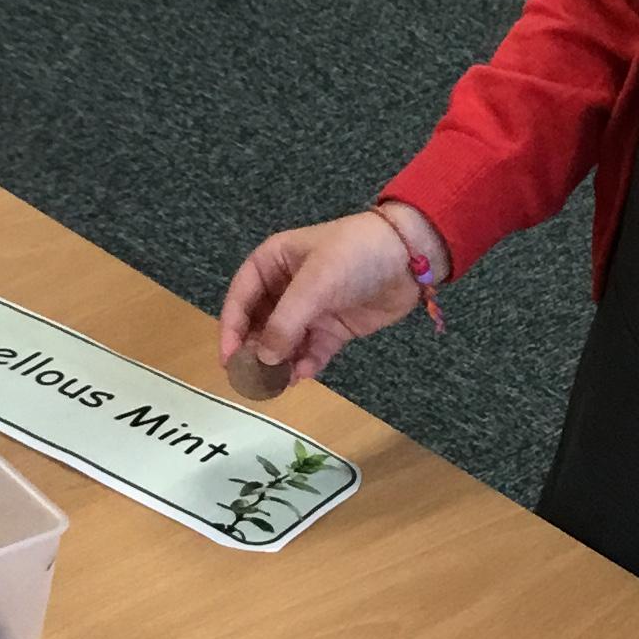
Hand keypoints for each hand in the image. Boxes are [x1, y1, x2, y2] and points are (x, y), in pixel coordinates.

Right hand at [217, 203, 444, 385]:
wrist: (410, 257)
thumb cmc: (354, 255)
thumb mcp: (315, 282)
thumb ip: (285, 322)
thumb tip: (263, 359)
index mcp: (272, 263)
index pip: (240, 298)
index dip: (231, 328)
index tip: (228, 359)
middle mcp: (286, 287)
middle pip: (259, 324)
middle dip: (255, 350)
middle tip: (251, 377)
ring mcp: (311, 309)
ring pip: (284, 342)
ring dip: (279, 362)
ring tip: (277, 382)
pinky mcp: (334, 328)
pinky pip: (312, 351)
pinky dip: (306, 364)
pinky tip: (303, 375)